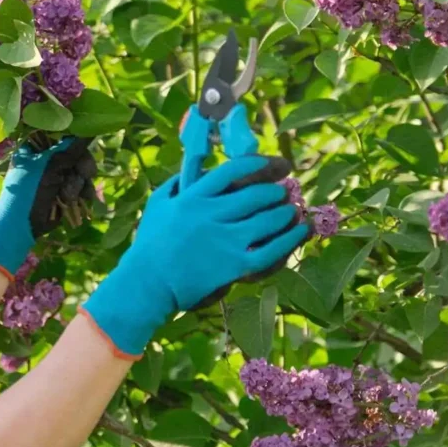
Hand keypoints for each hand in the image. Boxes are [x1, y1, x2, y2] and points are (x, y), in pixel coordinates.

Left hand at [0, 136, 97, 279]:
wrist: (22, 225)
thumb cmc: (29, 192)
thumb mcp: (49, 168)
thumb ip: (71, 149)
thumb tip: (89, 129)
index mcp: (35, 147)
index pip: (60, 133)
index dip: (75, 138)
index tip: (85, 143)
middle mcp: (46, 158)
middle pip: (74, 152)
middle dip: (81, 165)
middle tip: (85, 173)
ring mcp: (55, 173)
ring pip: (79, 168)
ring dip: (80, 182)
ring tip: (70, 195)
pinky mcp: (63, 188)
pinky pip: (81, 183)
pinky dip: (83, 191)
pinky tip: (84, 199)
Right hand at [78, 155, 311, 358]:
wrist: (147, 282)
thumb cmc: (150, 243)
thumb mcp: (157, 204)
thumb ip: (176, 184)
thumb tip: (197, 170)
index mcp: (192, 197)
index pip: (232, 171)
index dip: (260, 164)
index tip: (275, 164)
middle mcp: (210, 214)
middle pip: (255, 194)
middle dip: (276, 190)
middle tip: (285, 190)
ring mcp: (224, 240)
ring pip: (267, 220)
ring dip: (286, 212)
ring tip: (293, 211)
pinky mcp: (234, 265)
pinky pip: (271, 251)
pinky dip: (290, 239)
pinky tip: (300, 232)